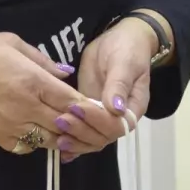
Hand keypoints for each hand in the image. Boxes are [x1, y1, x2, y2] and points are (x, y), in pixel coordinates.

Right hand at [0, 33, 119, 157]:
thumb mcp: (13, 43)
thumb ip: (43, 60)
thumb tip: (66, 73)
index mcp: (32, 80)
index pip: (71, 100)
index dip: (87, 106)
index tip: (98, 107)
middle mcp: (25, 106)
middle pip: (64, 123)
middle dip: (79, 124)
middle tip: (88, 123)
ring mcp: (10, 124)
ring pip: (48, 140)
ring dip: (60, 136)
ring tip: (67, 130)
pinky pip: (24, 147)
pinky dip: (36, 143)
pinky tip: (39, 134)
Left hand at [73, 19, 161, 163]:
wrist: (118, 41)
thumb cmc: (127, 49)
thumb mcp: (124, 63)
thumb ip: (119, 85)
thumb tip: (116, 110)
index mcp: (133, 107)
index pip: (118, 125)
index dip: (98, 121)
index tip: (78, 107)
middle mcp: (119, 118)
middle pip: (103, 137)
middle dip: (81, 132)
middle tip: (60, 119)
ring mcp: (102, 118)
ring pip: (91, 140)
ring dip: (74, 140)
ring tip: (56, 136)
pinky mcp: (88, 115)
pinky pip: (82, 134)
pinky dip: (72, 144)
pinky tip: (59, 148)